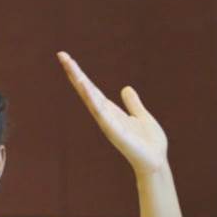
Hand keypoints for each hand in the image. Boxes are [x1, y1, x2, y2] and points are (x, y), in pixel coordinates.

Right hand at [57, 51, 167, 176]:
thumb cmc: (149, 143)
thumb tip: (125, 88)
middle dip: (74, 73)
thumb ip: (132, 103)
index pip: (91, 89)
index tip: (67, 58)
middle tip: (61, 55)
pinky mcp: (115, 132)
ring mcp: (108, 124)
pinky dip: (93, 102)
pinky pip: (102, 114)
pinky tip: (86, 89)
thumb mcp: (141, 116)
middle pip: (86, 90)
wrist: (155, 162)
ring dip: (81, 84)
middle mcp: (105, 116)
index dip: (79, 74)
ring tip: (71, 68)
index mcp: (110, 111)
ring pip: (91, 100)